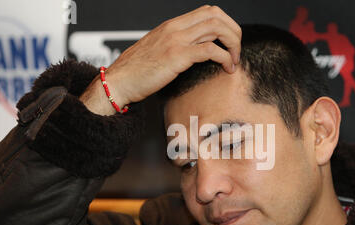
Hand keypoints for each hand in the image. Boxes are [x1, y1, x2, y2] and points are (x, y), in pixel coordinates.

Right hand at [105, 5, 241, 108]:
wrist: (118, 82)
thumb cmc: (136, 72)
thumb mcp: (158, 52)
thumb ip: (175, 47)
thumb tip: (194, 52)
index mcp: (172, 25)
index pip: (208, 11)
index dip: (226, 24)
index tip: (229, 42)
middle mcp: (175, 28)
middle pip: (216, 15)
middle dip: (233, 32)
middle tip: (236, 51)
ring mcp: (176, 40)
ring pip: (217, 28)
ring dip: (233, 44)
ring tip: (234, 61)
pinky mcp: (177, 56)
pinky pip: (210, 50)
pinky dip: (225, 58)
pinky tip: (227, 68)